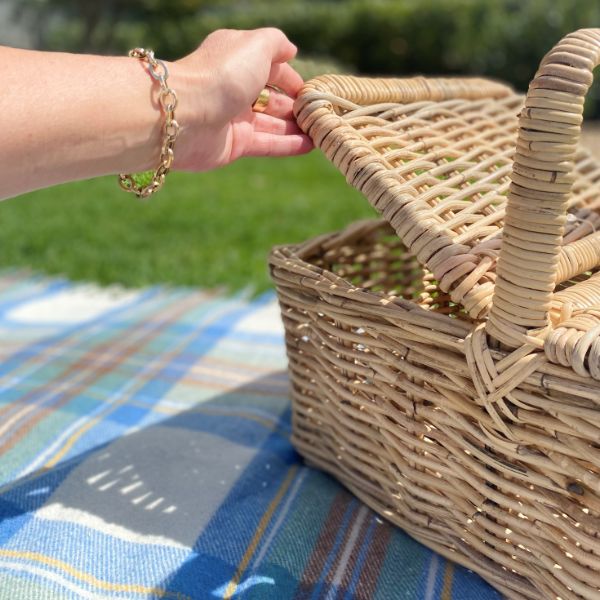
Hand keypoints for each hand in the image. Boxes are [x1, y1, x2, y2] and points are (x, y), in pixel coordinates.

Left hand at [169, 28, 312, 170]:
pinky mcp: (234, 145)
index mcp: (236, 60)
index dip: (291, 78)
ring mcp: (233, 118)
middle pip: (270, 99)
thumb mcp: (255, 46)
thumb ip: (276, 43)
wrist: (186, 116)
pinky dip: (289, 145)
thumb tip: (291, 50)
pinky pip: (267, 144)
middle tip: (319, 114)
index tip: (311, 90)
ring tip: (320, 131)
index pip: (269, 68)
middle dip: (295, 106)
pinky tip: (310, 146)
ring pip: (271, 123)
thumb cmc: (221, 74)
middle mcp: (234, 88)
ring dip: (295, 127)